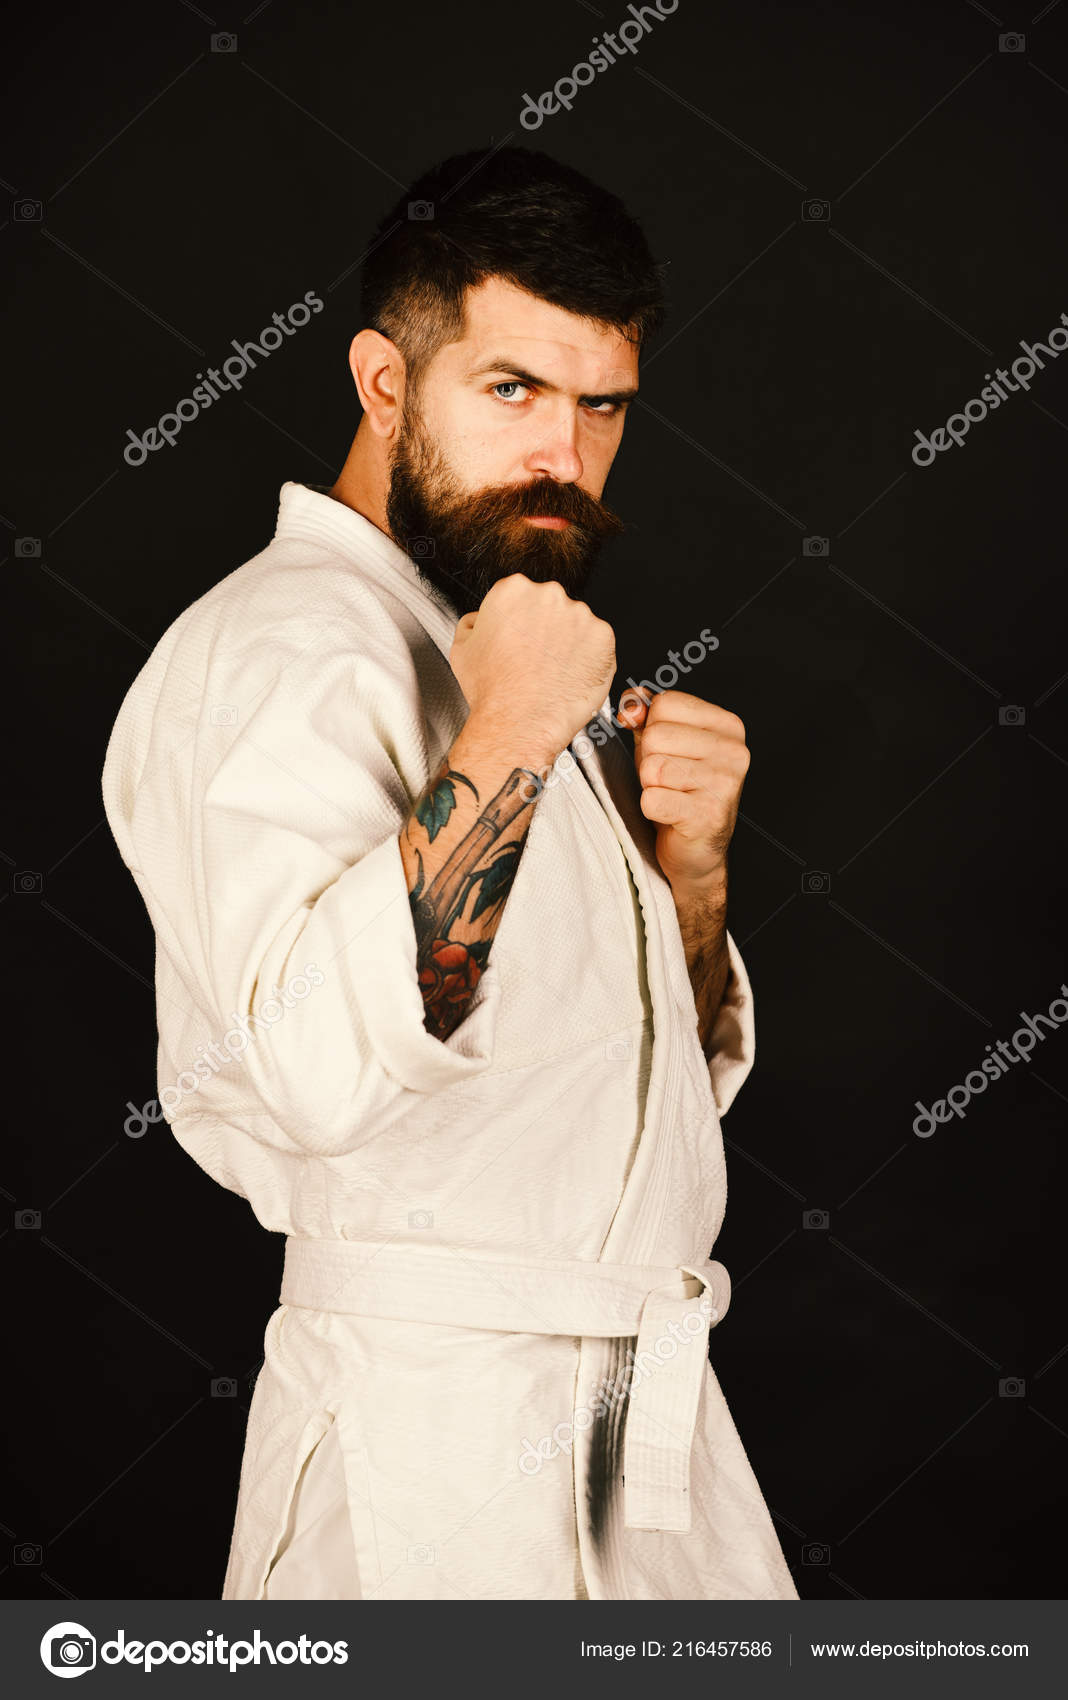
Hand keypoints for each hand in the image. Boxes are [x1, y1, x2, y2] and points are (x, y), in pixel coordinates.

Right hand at [450, 575, 615, 765]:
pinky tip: (569, 676)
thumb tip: (480, 620)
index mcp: (513, 590)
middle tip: (536, 659)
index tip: (520, 639)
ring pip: (577, 625)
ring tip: (552, 672)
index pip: (522, 596)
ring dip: (569, 643)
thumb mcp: (462, 649)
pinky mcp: (603, 637)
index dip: (520, 622)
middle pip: (551, 607)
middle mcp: (549, 595)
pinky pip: (598, 644)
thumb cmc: (492, 691)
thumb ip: (473, 623)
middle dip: (546, 629)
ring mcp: (580, 615)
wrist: (518, 724)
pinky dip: (589, 659)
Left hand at [618, 687, 749, 890]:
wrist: (697, 848)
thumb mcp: (662, 744)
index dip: (652, 729)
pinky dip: (651, 809)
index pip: (666, 703)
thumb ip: (645, 716)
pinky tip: (671, 814)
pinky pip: (652, 799)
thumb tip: (631, 702)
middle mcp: (733, 751)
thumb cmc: (680, 791)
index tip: (668, 751)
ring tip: (671, 795)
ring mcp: (724, 783)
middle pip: (655, 735)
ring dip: (650, 786)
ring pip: (652, 768)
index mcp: (727, 726)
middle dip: (648, 760)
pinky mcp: (708, 815)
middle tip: (668, 781)